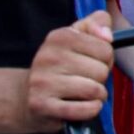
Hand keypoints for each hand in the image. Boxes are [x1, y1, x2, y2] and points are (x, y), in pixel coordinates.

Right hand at [26, 13, 114, 128]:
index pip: (106, 48)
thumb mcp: (77, 36)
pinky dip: (91, 110)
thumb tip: (107, 35)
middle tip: (85, 79)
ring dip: (97, 96)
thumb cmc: (61, 65)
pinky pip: (84, 109)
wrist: (26, 95)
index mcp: (59, 36)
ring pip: (95, 90)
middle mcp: (48, 56)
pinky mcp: (41, 105)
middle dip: (100, 78)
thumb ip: (97, 24)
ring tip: (83, 93)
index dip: (105, 59)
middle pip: (102, 70)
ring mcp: (42, 81)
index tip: (91, 62)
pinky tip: (83, 106)